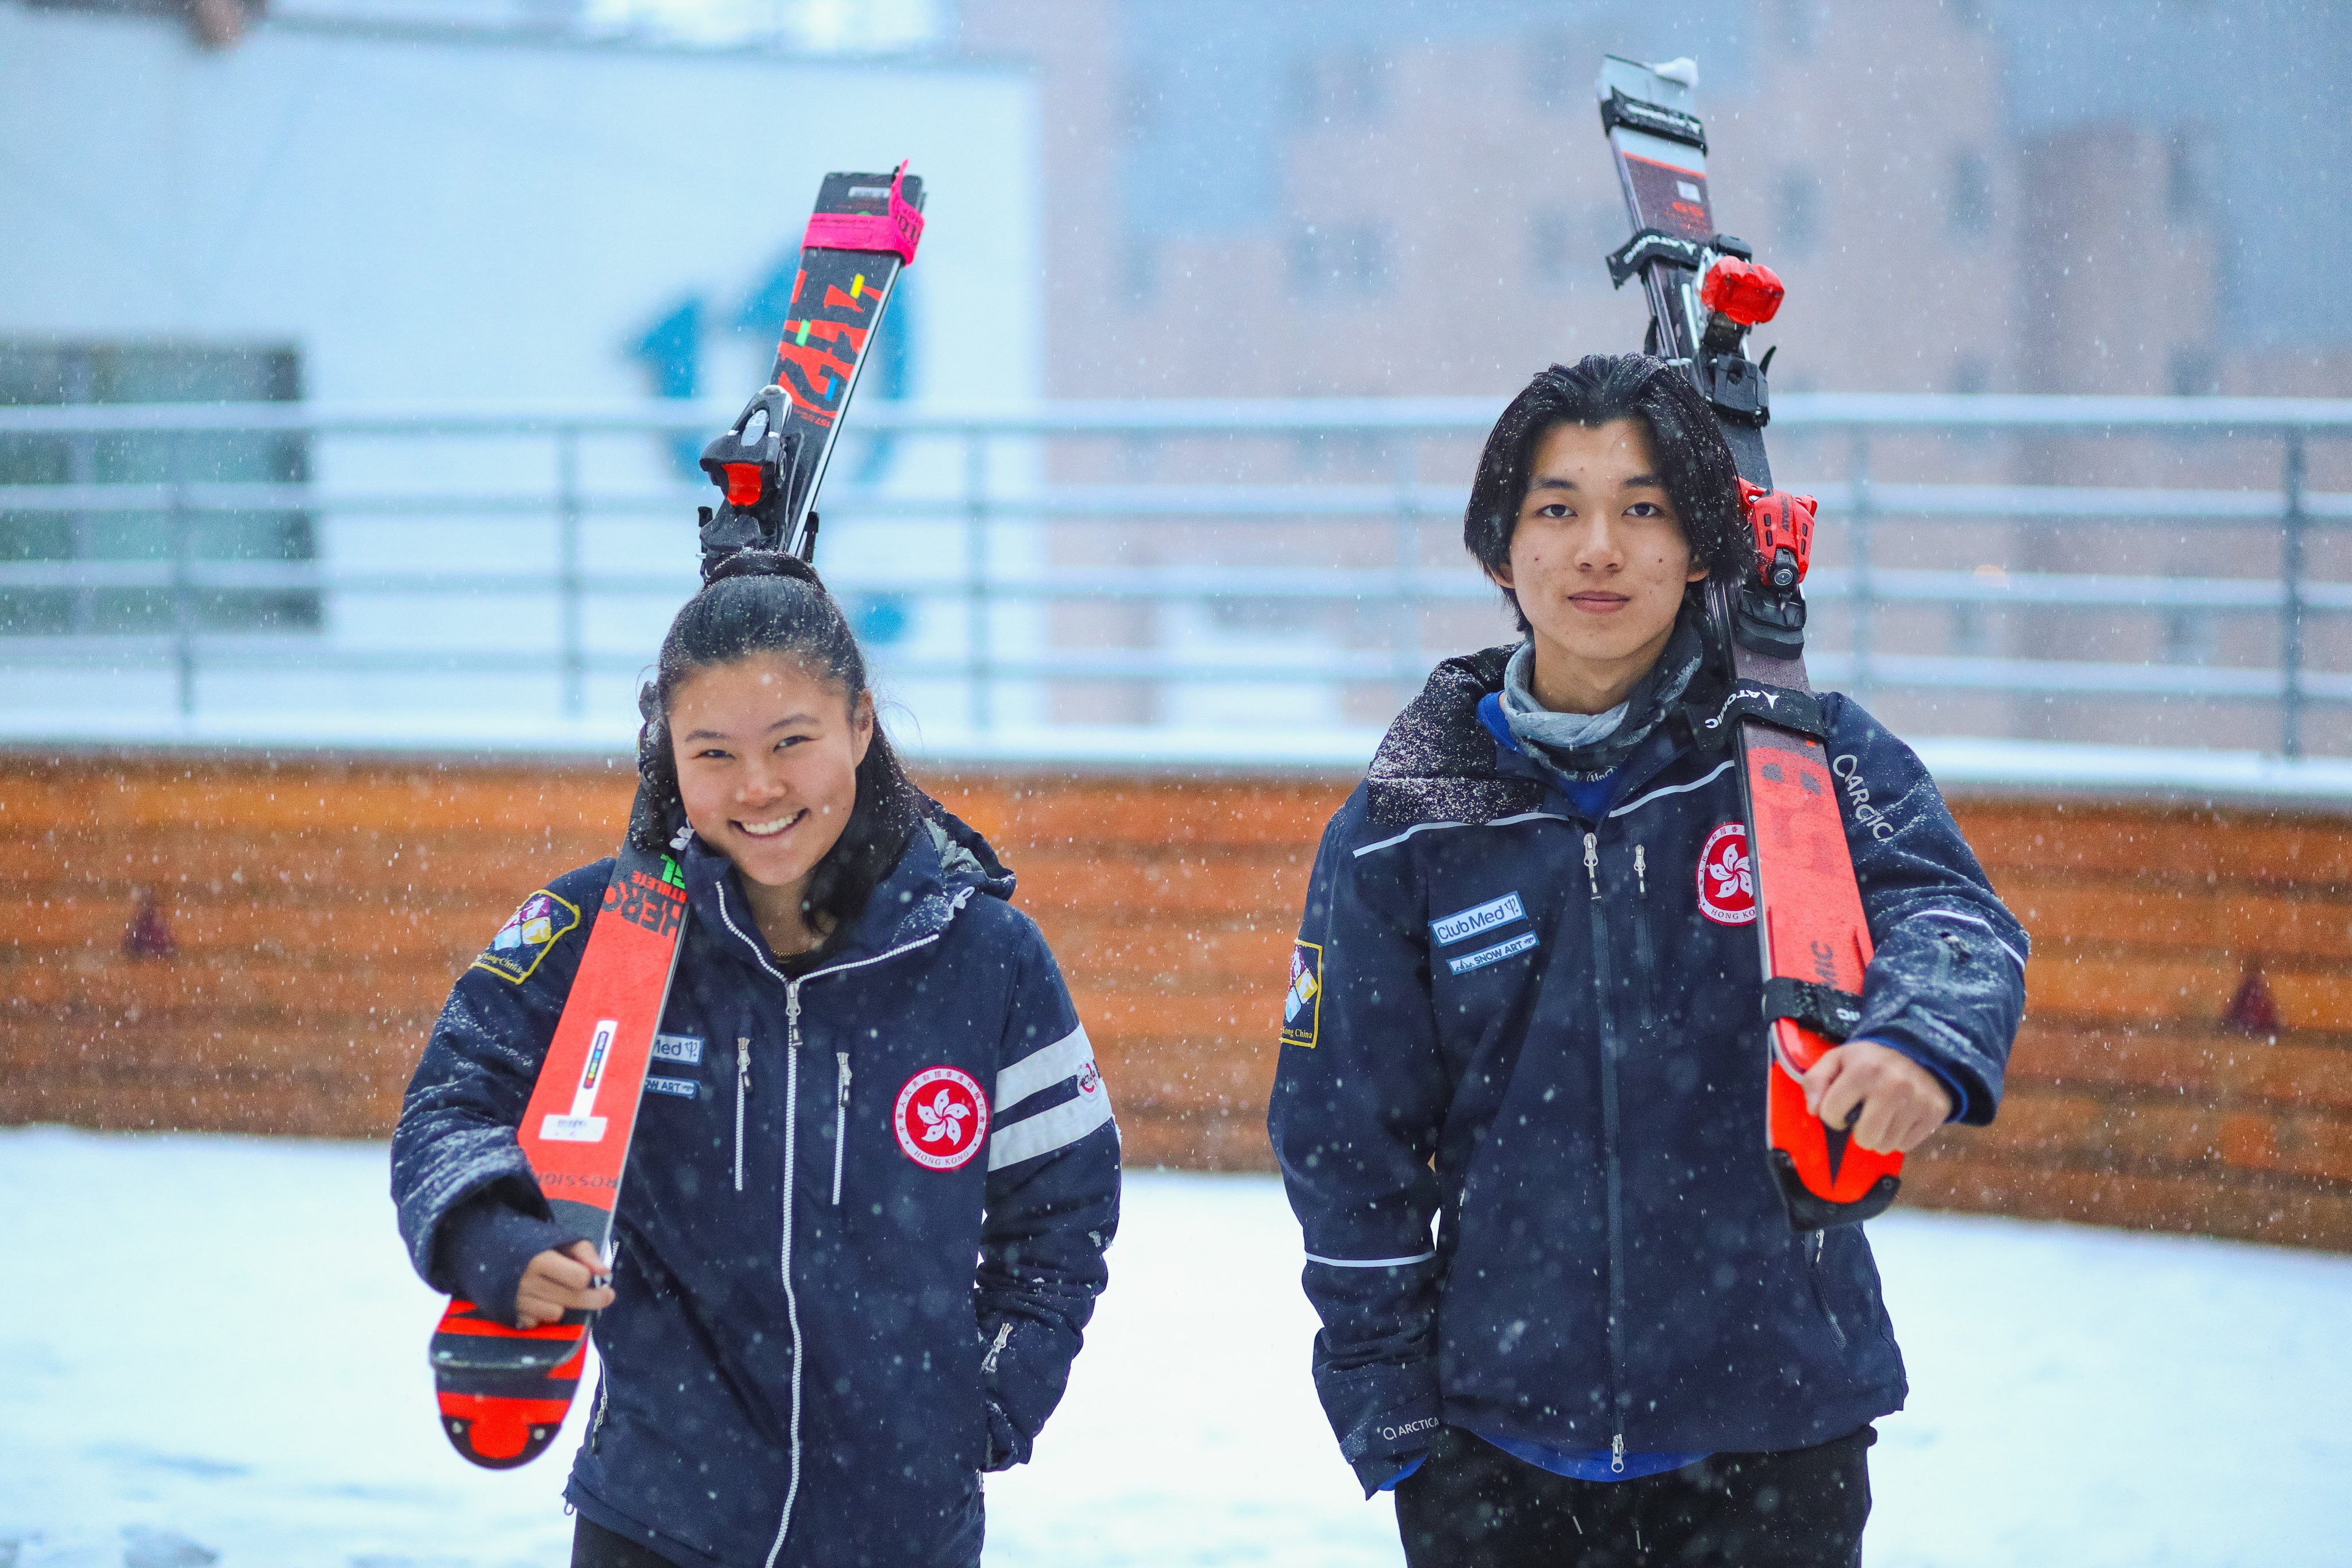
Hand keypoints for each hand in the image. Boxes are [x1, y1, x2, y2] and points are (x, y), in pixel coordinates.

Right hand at [514, 1239, 613, 1327]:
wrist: (495, 1255)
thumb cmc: (534, 1247)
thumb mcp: (560, 1241)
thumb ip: (584, 1252)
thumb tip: (605, 1272)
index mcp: (539, 1260)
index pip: (578, 1277)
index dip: (587, 1276)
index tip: (589, 1274)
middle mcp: (527, 1283)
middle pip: (573, 1299)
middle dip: (593, 1298)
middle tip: (607, 1296)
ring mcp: (518, 1302)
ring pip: (557, 1313)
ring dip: (563, 1306)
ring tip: (558, 1293)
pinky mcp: (513, 1316)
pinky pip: (540, 1324)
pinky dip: (545, 1316)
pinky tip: (542, 1303)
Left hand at [1799, 1040, 1953, 1154]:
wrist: (1920, 1052)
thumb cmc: (1871, 1060)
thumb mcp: (1837, 1059)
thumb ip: (1815, 1080)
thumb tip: (1813, 1110)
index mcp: (1863, 1070)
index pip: (1831, 1113)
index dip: (1832, 1114)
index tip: (1842, 1106)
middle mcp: (1892, 1086)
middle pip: (1864, 1138)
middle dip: (1858, 1132)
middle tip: (1863, 1117)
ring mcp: (1917, 1100)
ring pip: (1885, 1146)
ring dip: (1879, 1137)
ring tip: (1882, 1117)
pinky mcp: (1934, 1113)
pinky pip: (1906, 1146)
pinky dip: (1898, 1137)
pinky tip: (1900, 1118)